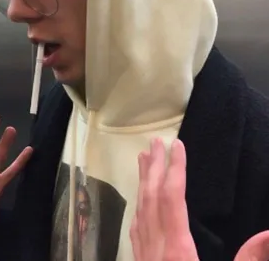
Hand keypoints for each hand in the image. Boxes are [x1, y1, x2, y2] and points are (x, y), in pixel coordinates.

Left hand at [130, 138, 268, 260]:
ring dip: (143, 181)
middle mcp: (155, 246)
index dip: (175, 169)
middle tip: (154, 142)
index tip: (177, 145)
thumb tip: (267, 234)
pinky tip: (140, 199)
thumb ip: (247, 259)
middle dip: (154, 167)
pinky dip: (139, 205)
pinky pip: (136, 225)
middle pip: (151, 198)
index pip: (172, 198)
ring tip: (143, 158)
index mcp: (178, 250)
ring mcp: (143, 253)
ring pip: (140, 209)